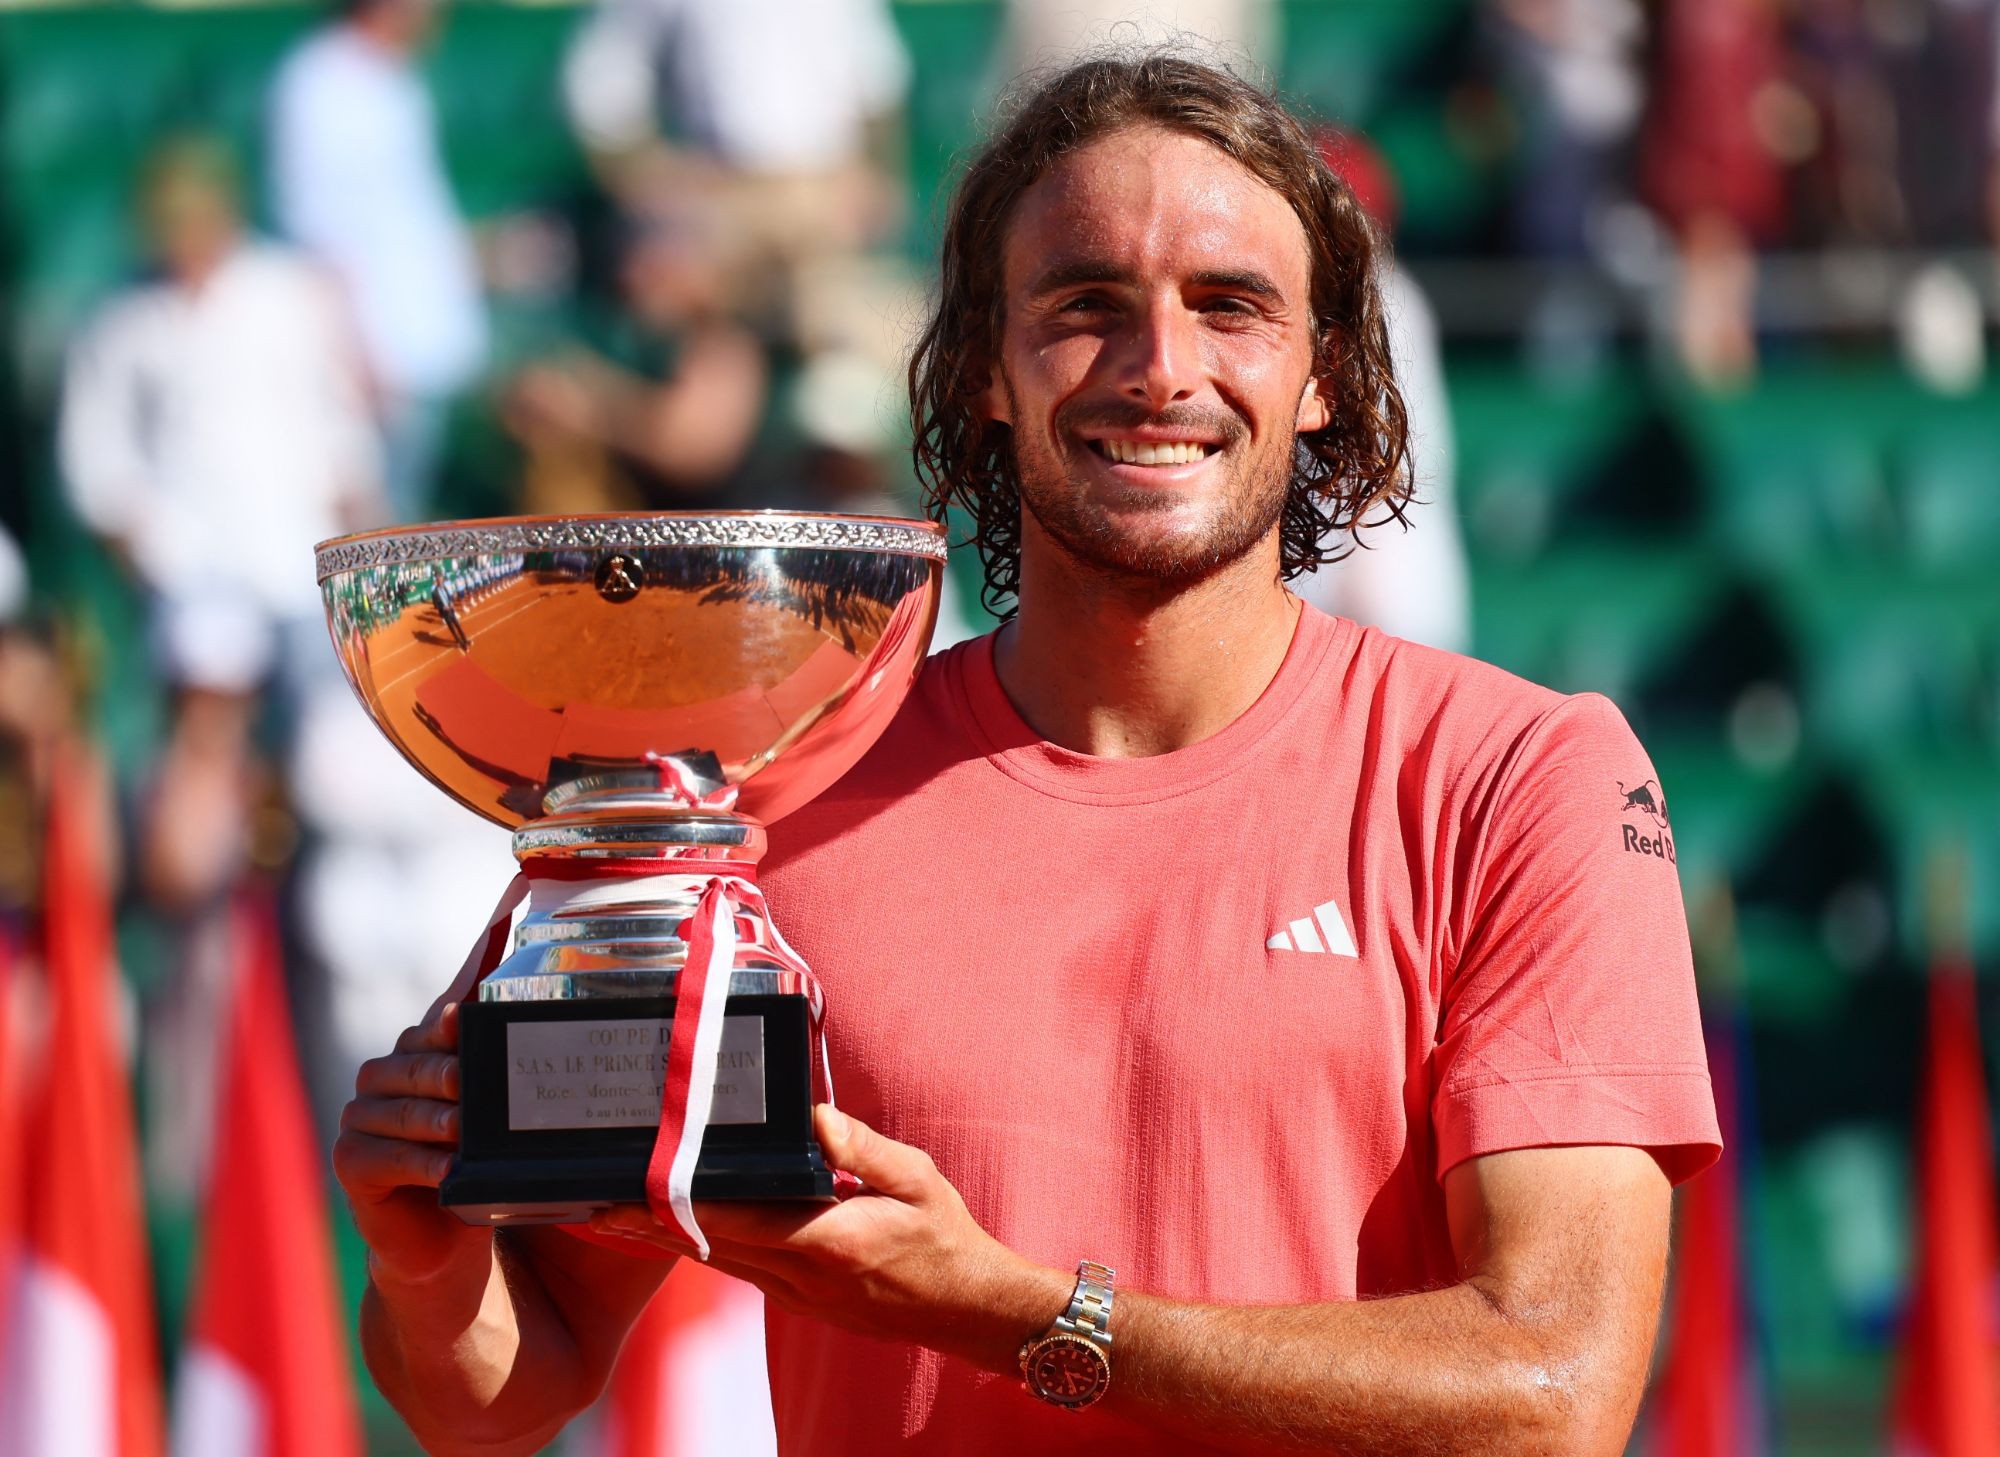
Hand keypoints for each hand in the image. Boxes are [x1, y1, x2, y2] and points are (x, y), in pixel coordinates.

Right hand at [333, 1000, 490, 1287]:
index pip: (433, 1028)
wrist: (440, 1235)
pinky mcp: (349, 1160)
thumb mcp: (485, 1113)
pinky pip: (388, 1157)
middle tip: (471, 1079)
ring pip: (404, 1112)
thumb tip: (510, 983)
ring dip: (437, 1121)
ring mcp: (359, 1118)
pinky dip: (421, 1163)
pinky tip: (447, 1170)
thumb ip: (493, 1063)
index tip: (464, 1009)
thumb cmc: (468, 1161)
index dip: (449, 1020)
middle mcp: (380, 1078)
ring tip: (463, 1129)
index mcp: (413, 1053)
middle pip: (416, 1067)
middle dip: (448, 1073)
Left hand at [590, 1105, 1067, 1371]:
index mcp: (825, 1242)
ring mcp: (794, 1293)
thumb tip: (814, 1117)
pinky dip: (696, 1248)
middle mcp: (798, 1275)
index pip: (735, 1220)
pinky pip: (734, 1268)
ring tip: (612, 1212)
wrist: (964, 1307)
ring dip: (663, 1238)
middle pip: (706, 1245)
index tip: (636, 1186)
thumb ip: (860, 1148)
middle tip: (594, 1199)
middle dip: (648, 1223)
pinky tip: (670, 1232)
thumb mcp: (914, 1179)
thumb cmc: (943, 1238)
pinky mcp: (796, 1298)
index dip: (680, 1204)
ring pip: (713, 1261)